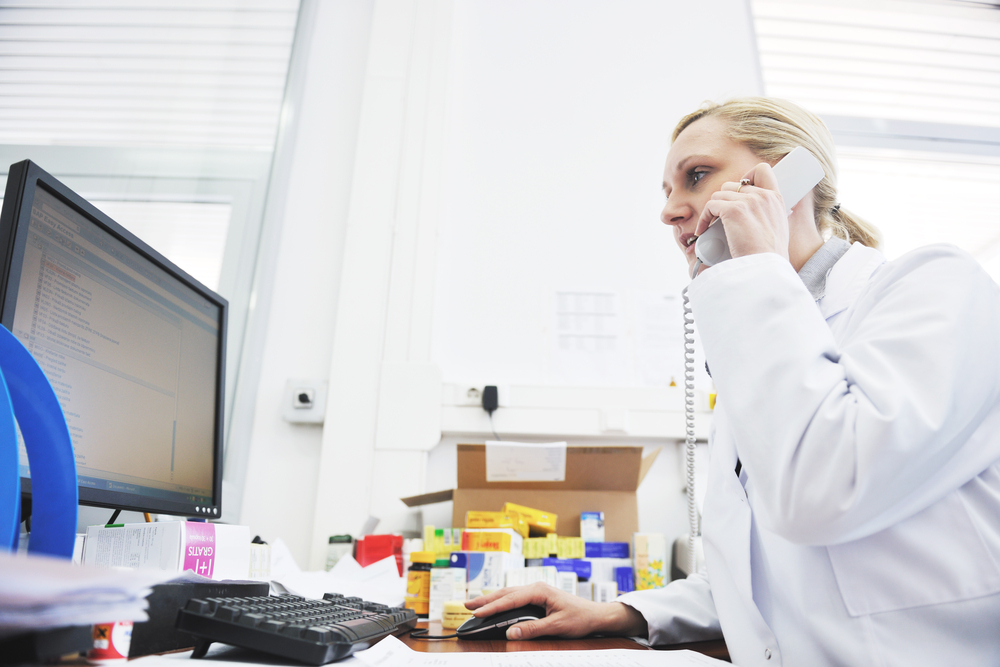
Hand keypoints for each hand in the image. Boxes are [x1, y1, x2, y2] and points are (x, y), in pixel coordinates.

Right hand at [463, 582, 646, 639]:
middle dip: (485, 600)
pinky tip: (493, 605)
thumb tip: (511, 633)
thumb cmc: (580, 618)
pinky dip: (501, 601)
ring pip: (508, 594)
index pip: (510, 599)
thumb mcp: (557, 626)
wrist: (596, 615)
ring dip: (491, 599)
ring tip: (474, 604)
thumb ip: (533, 629)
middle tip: (466, 605)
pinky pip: (514, 598)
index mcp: (539, 590)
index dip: (492, 607)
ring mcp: (536, 591)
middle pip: (505, 593)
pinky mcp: (537, 597)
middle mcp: (536, 587)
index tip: (476, 613)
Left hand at [694, 162, 788, 262]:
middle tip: (719, 218)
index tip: (738, 195)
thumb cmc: (769, 256)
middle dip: (723, 200)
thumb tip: (752, 218)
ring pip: (719, 194)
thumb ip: (767, 216)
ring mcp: (748, 201)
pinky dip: (704, 218)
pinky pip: (710, 206)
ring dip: (712, 210)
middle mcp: (763, 196)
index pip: (762, 170)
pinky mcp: (733, 210)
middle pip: (732, 185)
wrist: (766, 267)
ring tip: (710, 226)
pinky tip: (703, 230)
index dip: (747, 177)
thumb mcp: (777, 229)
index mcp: (776, 199)